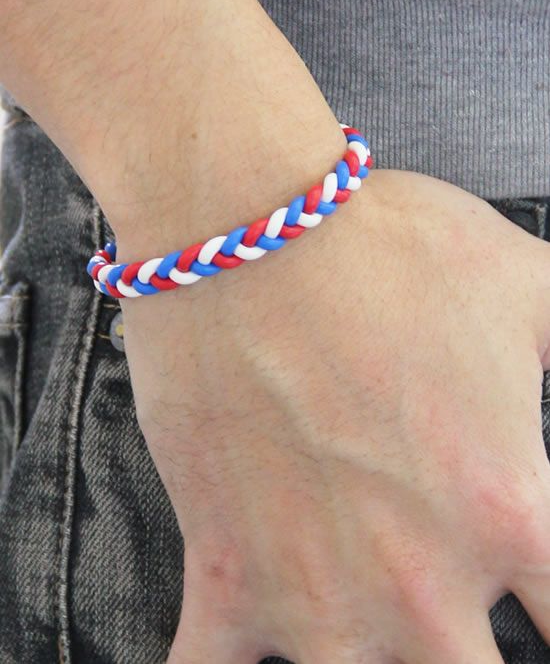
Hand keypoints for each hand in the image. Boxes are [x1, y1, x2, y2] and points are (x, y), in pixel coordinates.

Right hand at [118, 168, 549, 663]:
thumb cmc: (384, 245)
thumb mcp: (524, 281)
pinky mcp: (224, 572)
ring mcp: (313, 590)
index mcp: (506, 506)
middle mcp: (419, 579)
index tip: (535, 601)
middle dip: (473, 654)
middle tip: (449, 612)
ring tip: (361, 615)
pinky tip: (241, 657)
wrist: (245, 227)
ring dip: (362, 662)